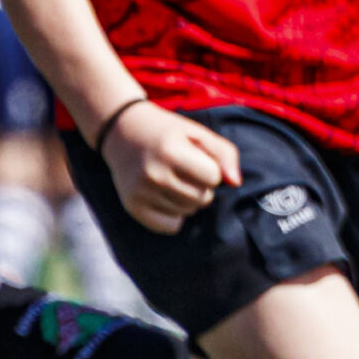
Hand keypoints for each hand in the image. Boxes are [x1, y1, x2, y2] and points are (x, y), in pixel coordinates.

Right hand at [106, 103, 241, 233]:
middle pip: (203, 198)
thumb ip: (224, 153)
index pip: (213, 178)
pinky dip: (175, 215)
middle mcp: (153, 174)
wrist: (122, 132)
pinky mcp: (133, 207)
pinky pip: (171, 226)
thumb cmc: (168, 133)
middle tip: (185, 170)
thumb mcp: (197, 133)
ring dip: (189, 199)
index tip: (197, 159)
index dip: (211, 169)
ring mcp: (141, 193)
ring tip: (174, 179)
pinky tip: (166, 196)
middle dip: (202, 186)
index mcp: (171, 151)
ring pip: (189, 212)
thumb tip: (236, 183)